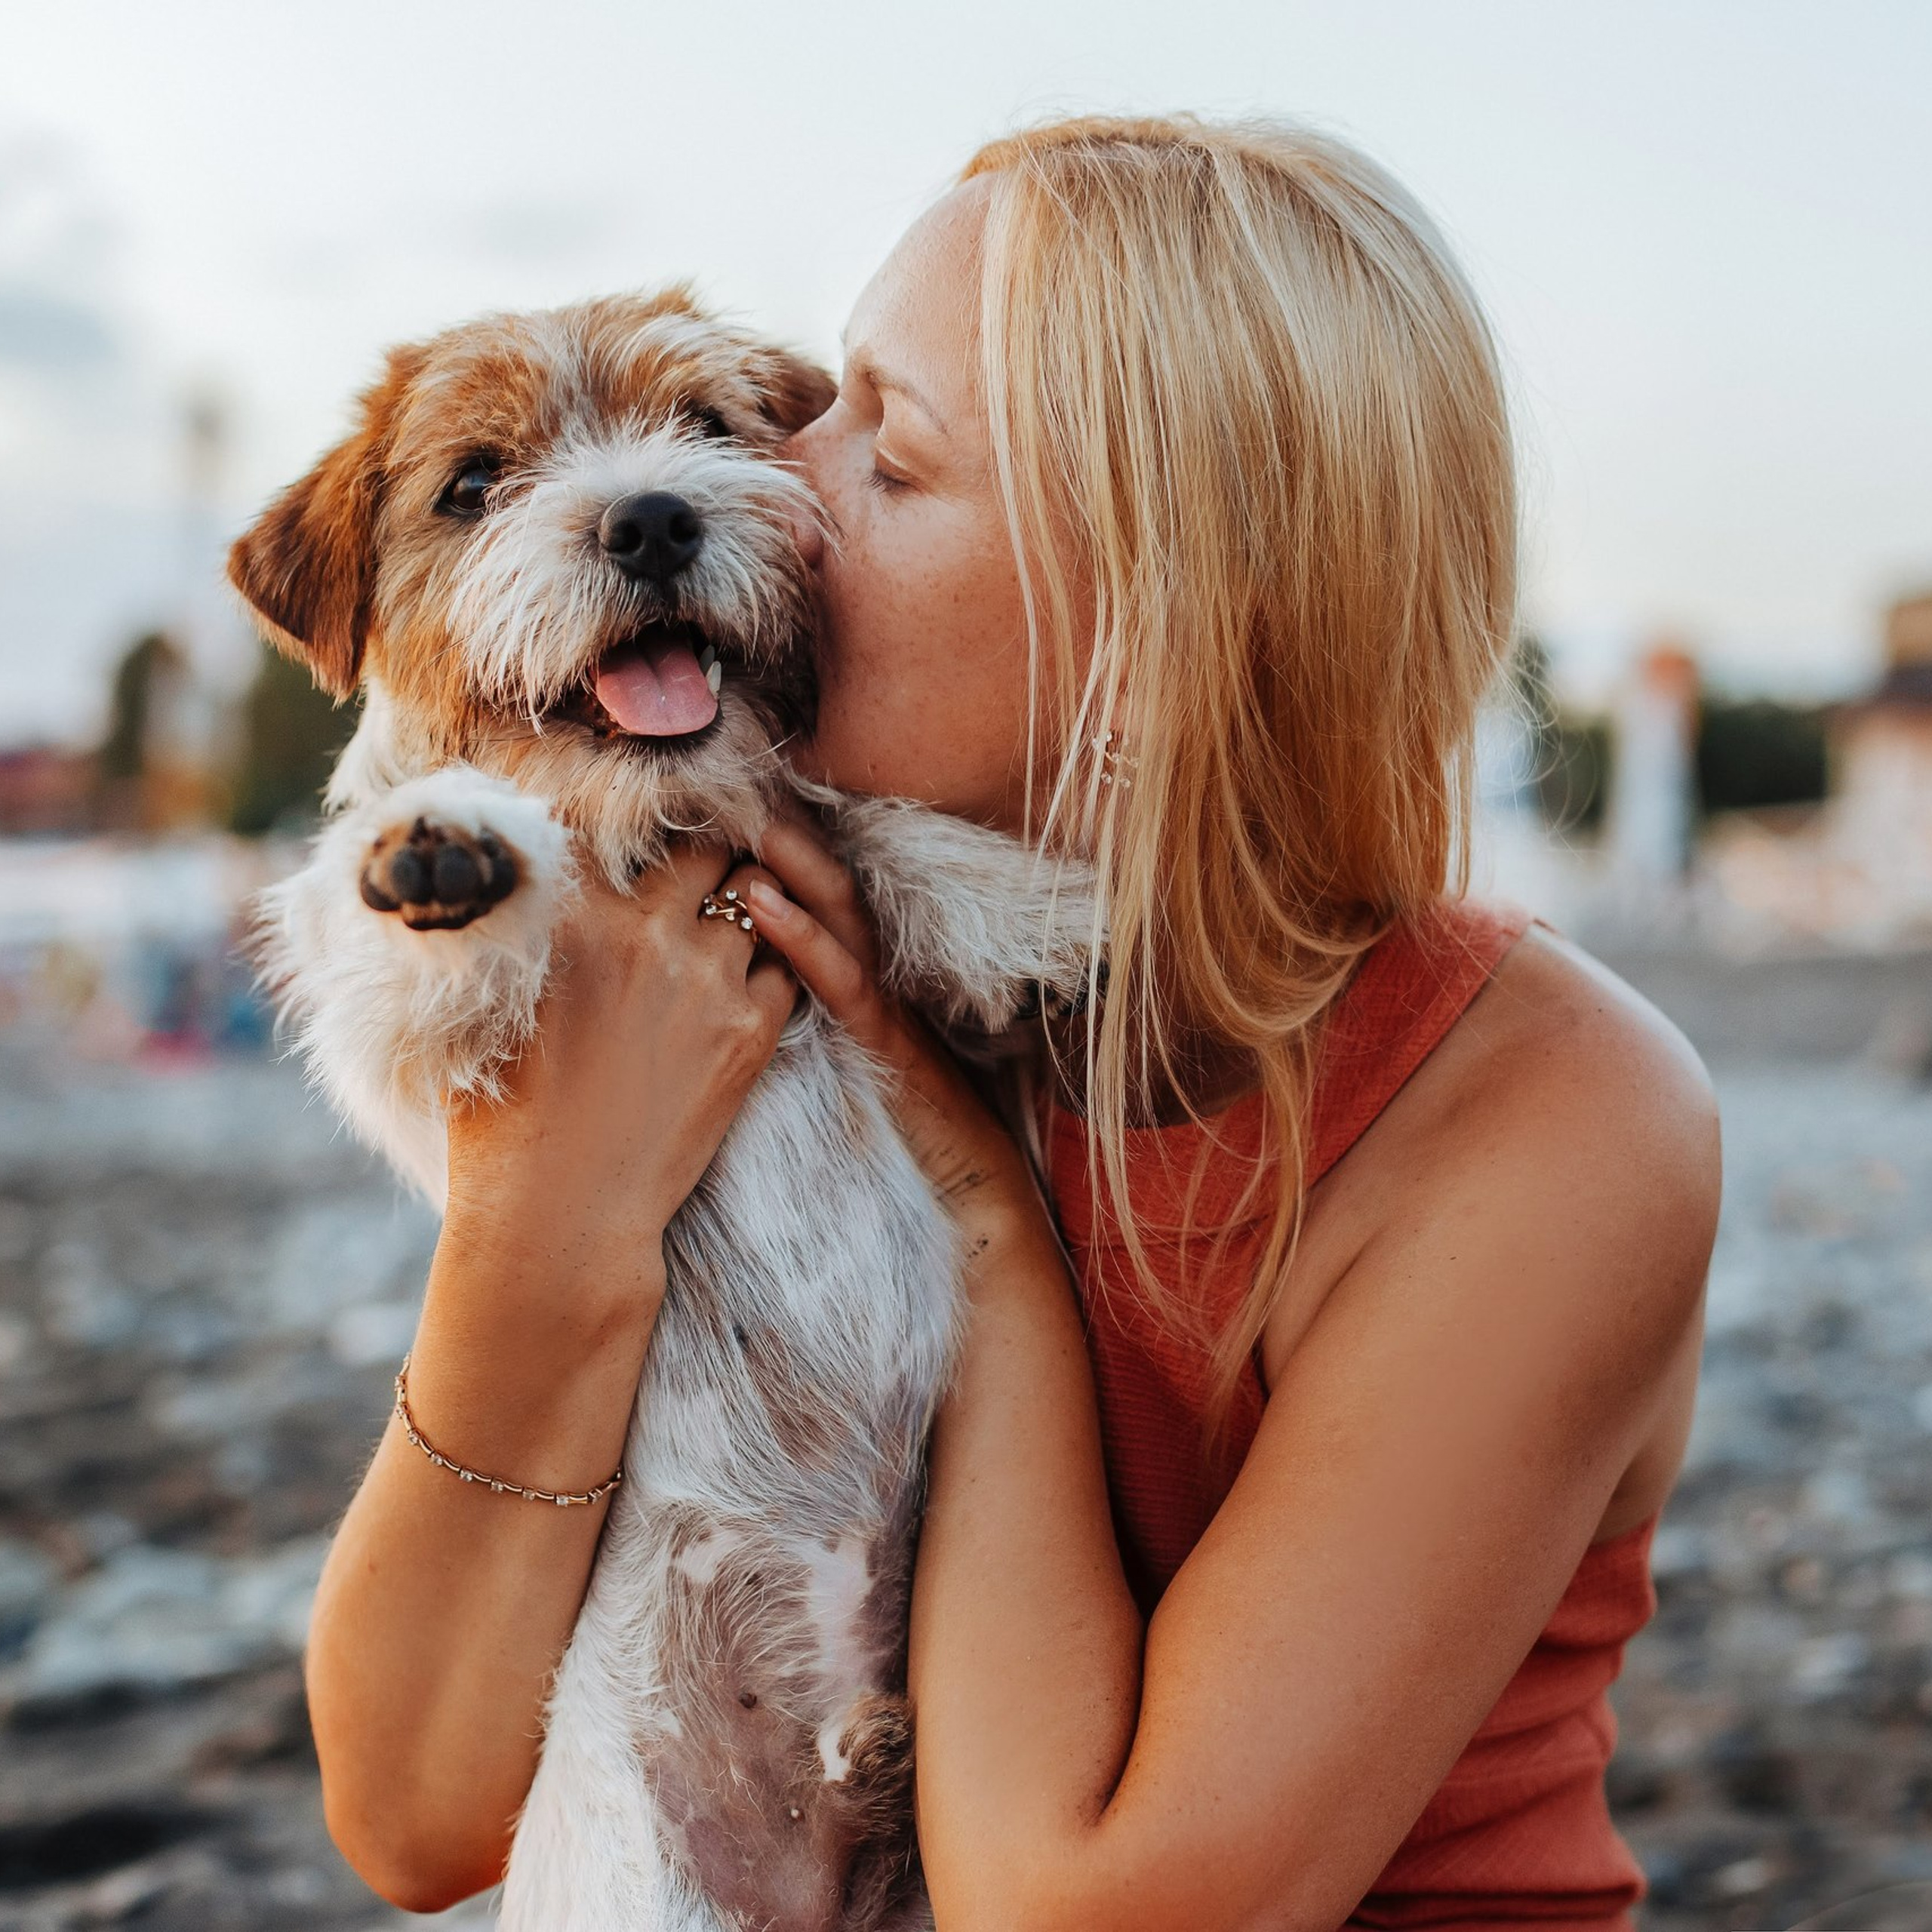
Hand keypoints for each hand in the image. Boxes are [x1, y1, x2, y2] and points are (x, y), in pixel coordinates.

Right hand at [441, 842, 797, 1319]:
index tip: (647, 818)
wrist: (562, 1213)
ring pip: (756, 897)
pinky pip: (787, 963)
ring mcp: (705, 976)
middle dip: (710, 851)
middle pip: (705, 848)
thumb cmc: (504, 1115)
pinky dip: (776, 961)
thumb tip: (523, 867)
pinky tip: (753, 976)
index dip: (636, 818)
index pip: (614, 826)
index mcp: (568, 913)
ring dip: (750, 903)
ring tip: (740, 916)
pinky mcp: (751, 1028)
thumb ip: (521, 922)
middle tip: (711, 864)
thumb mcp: (490, 999)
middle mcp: (642, 930)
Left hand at [747, 812, 1046, 1243]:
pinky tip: (760, 902)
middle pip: (827, 879)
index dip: (775, 844)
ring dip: (788, 862)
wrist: (968, 1185)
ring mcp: (887, 999)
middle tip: (726, 788)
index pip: (817, 889)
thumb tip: (742, 970)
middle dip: (780, 831)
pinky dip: (799, 935)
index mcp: (862, 970)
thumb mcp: (842, 1053)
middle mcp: (878, 969)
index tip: (720, 806)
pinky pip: (841, 976)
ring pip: (837, 911)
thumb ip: (804, 1004)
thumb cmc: (896, 1127)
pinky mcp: (888, 1037)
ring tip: (739, 822)